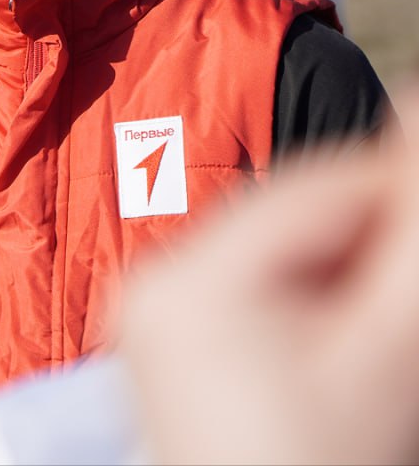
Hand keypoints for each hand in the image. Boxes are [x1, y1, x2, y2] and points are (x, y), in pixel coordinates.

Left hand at [121, 85, 418, 464]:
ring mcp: (160, 323)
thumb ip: (412, 234)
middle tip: (401, 319)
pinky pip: (266, 306)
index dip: (408, 192)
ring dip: (363, 285)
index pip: (327, 189)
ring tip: (381, 350)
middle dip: (387, 249)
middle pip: (308, 226)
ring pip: (294, 266)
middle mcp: (157, 288)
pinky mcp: (179, 358)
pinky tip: (359, 361)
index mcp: (189, 278)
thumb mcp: (384, 355)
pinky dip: (326, 318)